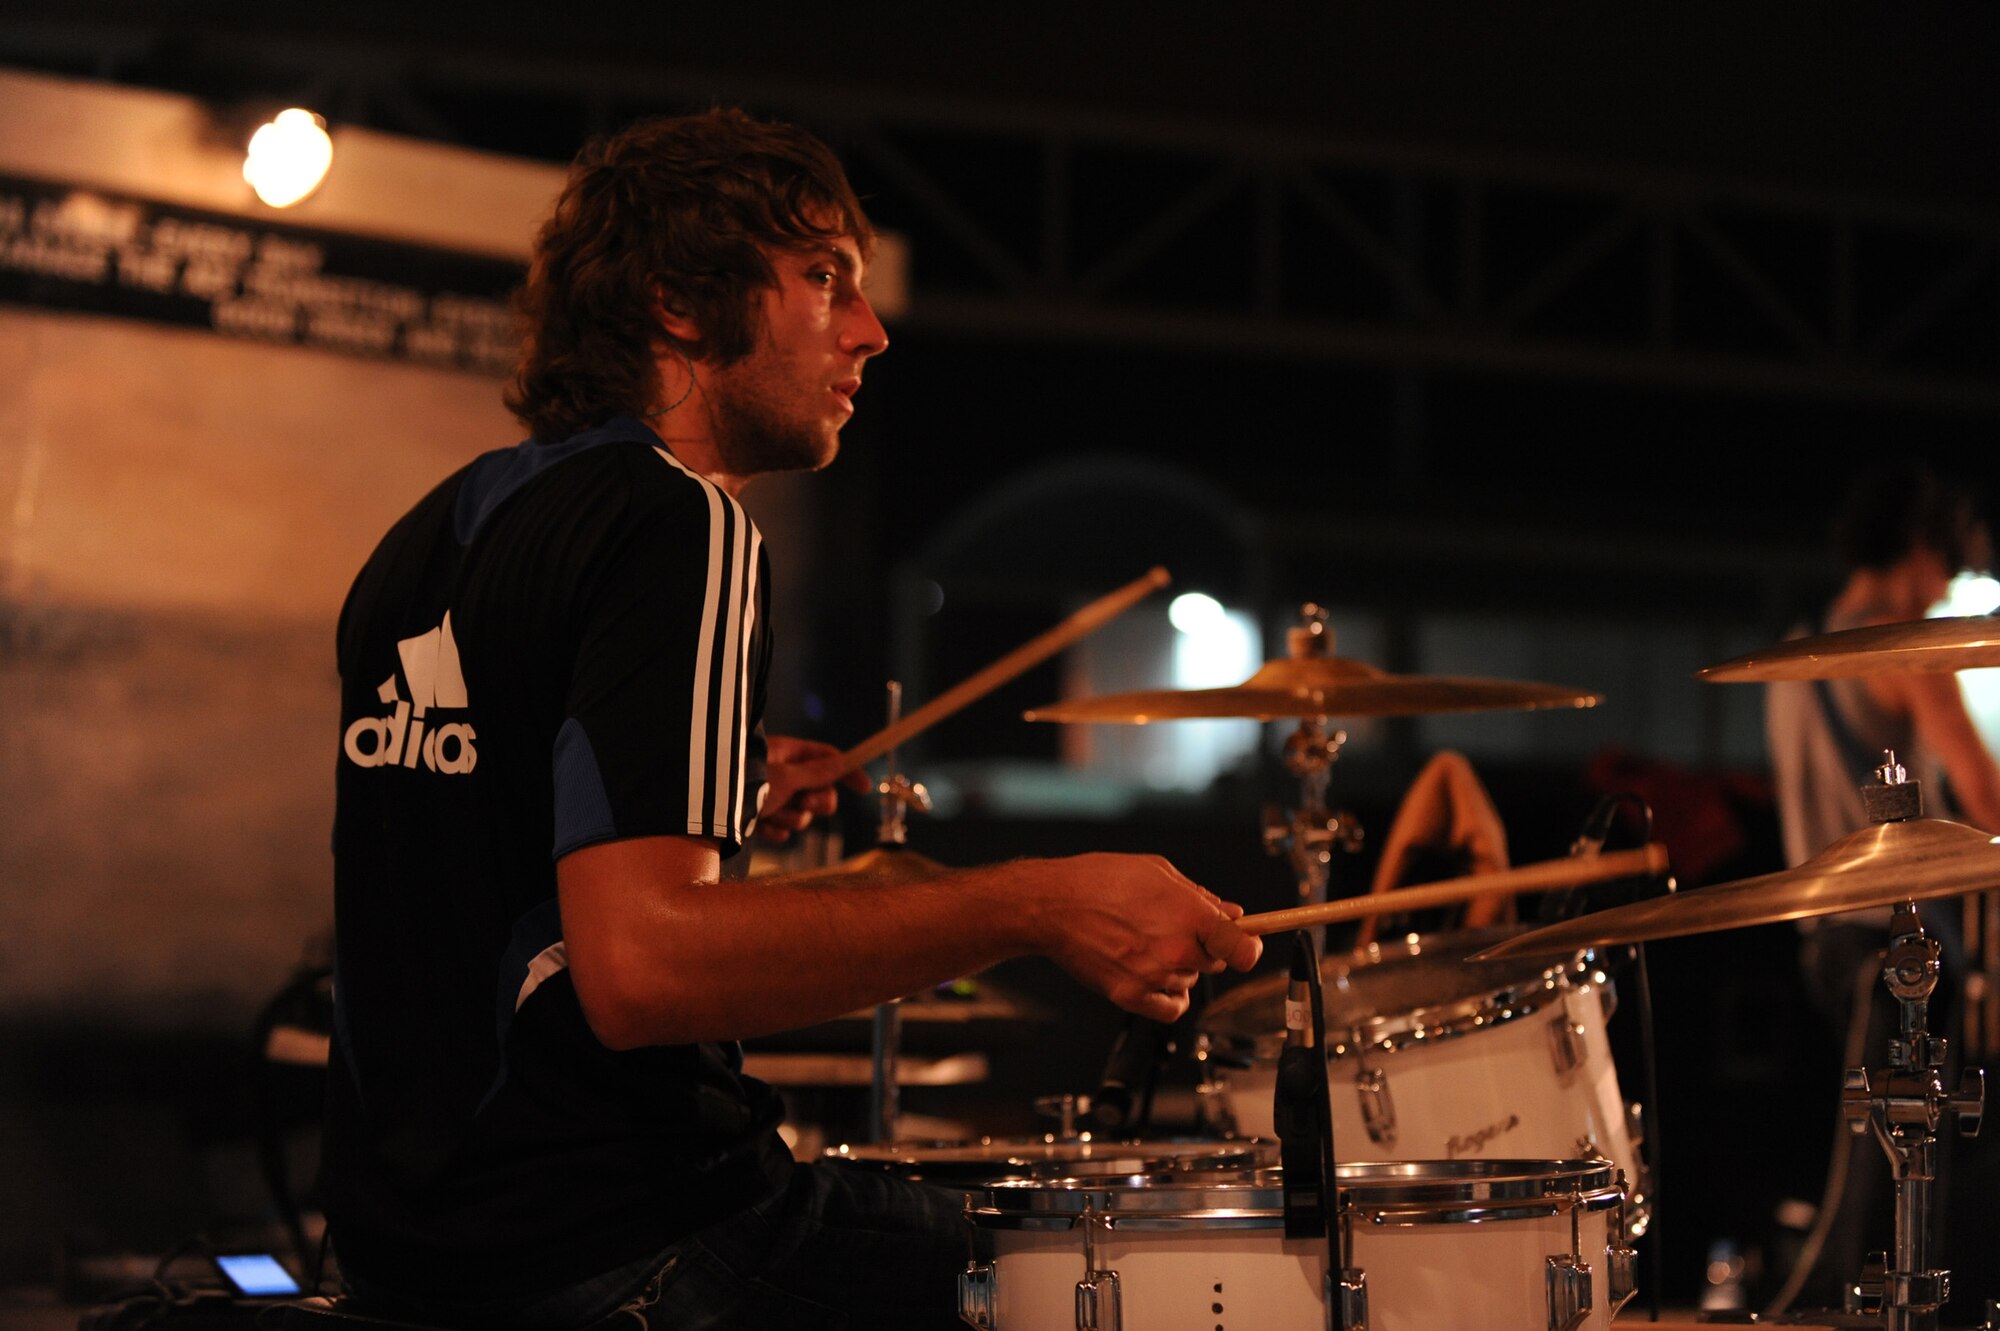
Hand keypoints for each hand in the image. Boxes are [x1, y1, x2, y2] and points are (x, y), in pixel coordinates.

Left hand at [756, 736, 869, 844]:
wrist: (710, 815)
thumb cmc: (745, 785)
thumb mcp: (785, 777)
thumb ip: (816, 772)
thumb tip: (844, 761)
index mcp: (786, 753)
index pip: (826, 757)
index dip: (846, 770)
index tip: (864, 788)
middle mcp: (781, 773)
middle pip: (818, 790)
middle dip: (815, 802)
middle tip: (805, 803)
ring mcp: (770, 797)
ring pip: (801, 813)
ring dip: (791, 817)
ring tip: (771, 814)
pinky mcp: (760, 819)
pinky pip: (782, 828)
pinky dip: (775, 830)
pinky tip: (763, 826)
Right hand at [1040, 854, 1261, 1022]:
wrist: (1051, 905)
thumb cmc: (1098, 880)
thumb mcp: (1157, 871)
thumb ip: (1200, 895)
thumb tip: (1231, 912)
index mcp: (1188, 913)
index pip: (1242, 946)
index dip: (1250, 946)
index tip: (1248, 944)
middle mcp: (1176, 948)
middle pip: (1216, 961)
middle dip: (1204, 946)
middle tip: (1175, 930)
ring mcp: (1154, 975)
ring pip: (1190, 980)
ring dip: (1180, 967)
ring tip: (1148, 944)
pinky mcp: (1131, 996)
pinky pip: (1171, 1008)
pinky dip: (1169, 997)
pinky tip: (1155, 977)